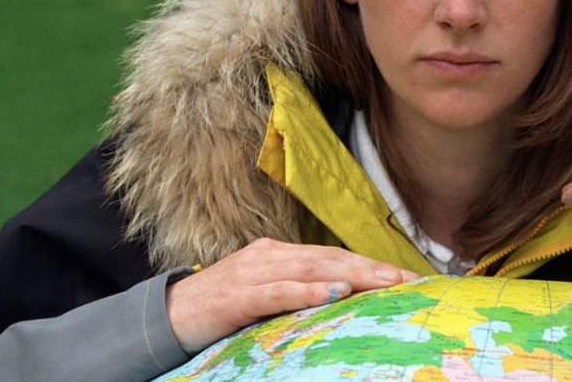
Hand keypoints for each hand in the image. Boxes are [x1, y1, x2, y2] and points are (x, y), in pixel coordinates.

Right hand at [165, 238, 418, 352]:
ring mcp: (253, 273)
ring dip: (350, 275)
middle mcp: (269, 256)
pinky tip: (331, 294)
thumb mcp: (264, 296)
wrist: (165, 316)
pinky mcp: (237, 295)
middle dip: (370, 268)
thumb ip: (296, 292)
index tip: (404, 277)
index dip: (368, 265)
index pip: (332, 257)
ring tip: (382, 282)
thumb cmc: (219, 309)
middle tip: (406, 279)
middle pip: (328, 259)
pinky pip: (277, 291)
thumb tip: (340, 298)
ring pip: (310, 269)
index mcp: (278, 254)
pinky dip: (305, 291)